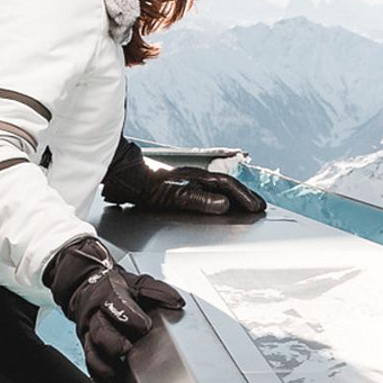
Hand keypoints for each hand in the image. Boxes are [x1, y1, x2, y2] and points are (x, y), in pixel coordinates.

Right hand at [44, 236, 183, 382]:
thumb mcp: (137, 284)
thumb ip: (157, 291)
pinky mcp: (89, 350)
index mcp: (107, 296)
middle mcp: (95, 317)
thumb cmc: (116, 289)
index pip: (115, 304)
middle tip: (127, 350)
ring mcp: (89, 335)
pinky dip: (101, 379)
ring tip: (120, 374)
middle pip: (99, 332)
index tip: (144, 325)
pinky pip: (91, 368)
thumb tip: (177, 302)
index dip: (129, 316)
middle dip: (112, 343)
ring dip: (105, 367)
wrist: (88, 289)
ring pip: (92, 354)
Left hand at [105, 148, 267, 214]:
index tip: (257, 208)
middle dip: (245, 196)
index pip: (228, 186)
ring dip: (234, 196)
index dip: (244, 197)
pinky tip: (217, 201)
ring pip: (217, 187)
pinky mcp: (178, 185)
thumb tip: (224, 205)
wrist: (122, 174)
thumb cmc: (143, 184)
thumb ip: (198, 200)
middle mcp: (194, 177)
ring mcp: (187, 180)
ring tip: (245, 205)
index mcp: (196, 177)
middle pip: (226, 185)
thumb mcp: (171, 196)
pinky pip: (206, 190)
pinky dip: (218, 196)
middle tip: (260, 207)